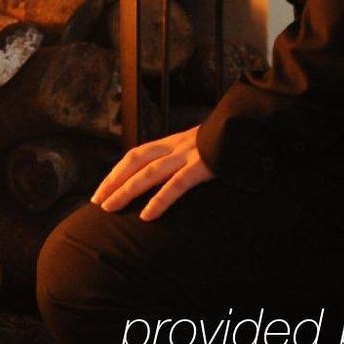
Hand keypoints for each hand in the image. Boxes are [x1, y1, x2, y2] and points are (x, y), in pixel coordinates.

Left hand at [91, 124, 214, 220]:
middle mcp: (173, 147)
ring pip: (148, 174)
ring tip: (110, 208)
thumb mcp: (195, 148)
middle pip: (134, 163)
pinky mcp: (202, 167)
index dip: (115, 173)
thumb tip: (162, 178)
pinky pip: (176, 185)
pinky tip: (147, 216)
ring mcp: (187, 156)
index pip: (134, 156)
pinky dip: (159, 200)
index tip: (100, 192)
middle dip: (113, 182)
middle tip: (97, 203)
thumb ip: (179, 159)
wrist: (246, 127)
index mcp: (169, 143)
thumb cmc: (222, 143)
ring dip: (126, 191)